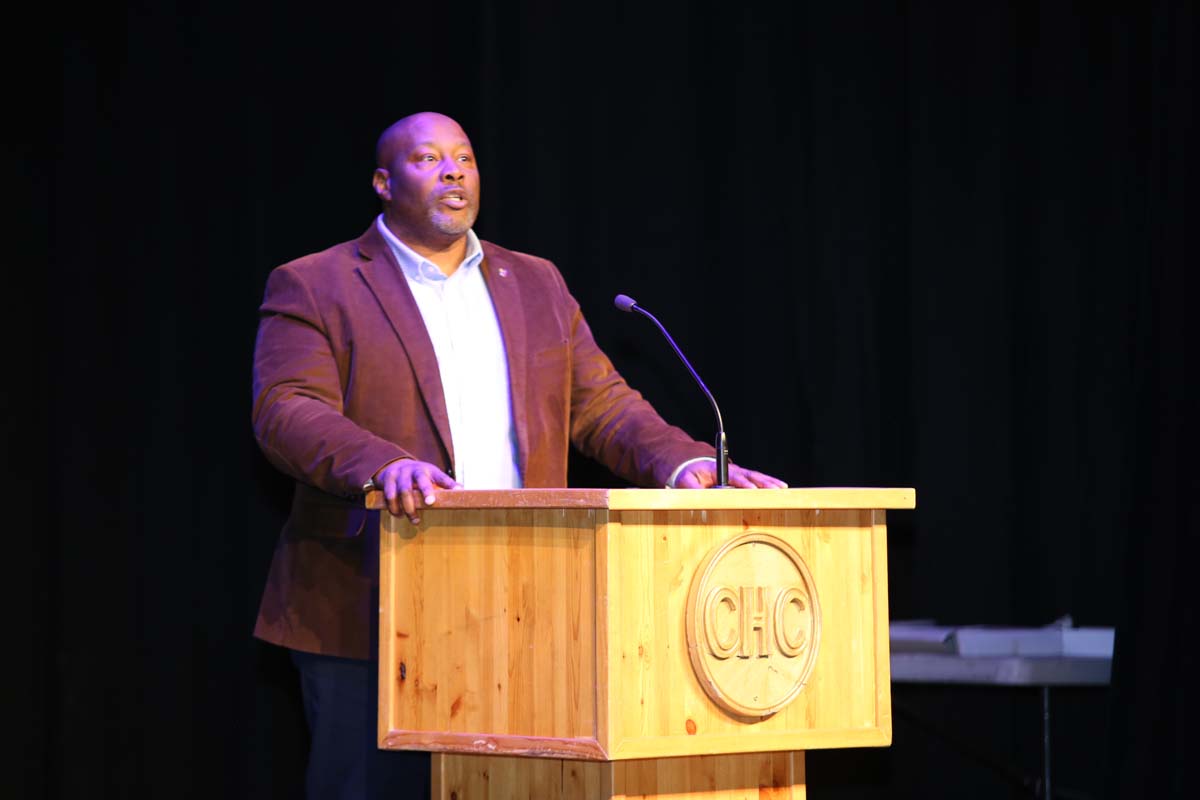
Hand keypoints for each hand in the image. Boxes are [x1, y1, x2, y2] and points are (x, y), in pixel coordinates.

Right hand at [374, 459, 461, 523]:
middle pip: (415, 484)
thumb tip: (461, 491)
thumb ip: (446, 483)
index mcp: (428, 470)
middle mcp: (413, 470)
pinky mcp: (387, 479)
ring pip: (401, 492)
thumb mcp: (434, 475)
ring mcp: (399, 474)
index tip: (436, 500)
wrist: (396, 464)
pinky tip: (398, 515)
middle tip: (420, 517)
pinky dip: (393, 508)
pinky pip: (389, 496)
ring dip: (406, 509)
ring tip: (413, 520)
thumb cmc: (420, 474)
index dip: (439, 487)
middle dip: (417, 500)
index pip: (437, 477)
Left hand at [673, 461, 788, 488]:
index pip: (734, 477)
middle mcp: (730, 470)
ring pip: (756, 477)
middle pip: (750, 476)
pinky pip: (756, 480)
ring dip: (769, 482)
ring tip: (782, 488)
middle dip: (764, 483)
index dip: (744, 484)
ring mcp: (737, 473)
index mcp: (717, 469)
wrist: (688, 462)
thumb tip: (706, 500)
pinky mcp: (740, 478)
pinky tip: (779, 488)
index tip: (753, 491)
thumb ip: (694, 490)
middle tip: (777, 489)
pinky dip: (768, 483)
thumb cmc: (687, 472)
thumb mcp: (684, 481)